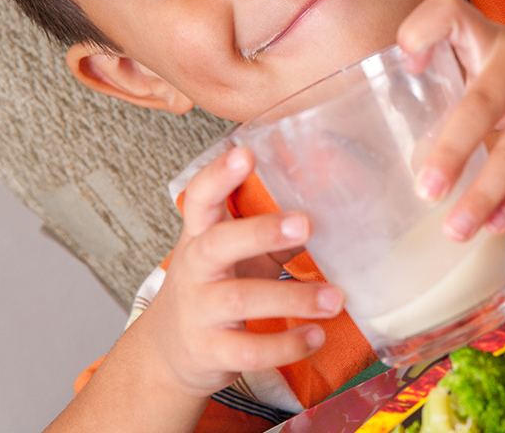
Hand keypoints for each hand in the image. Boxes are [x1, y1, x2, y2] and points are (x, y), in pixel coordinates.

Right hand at [141, 145, 343, 397]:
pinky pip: (248, 350)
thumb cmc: (217, 286)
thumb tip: (331, 202)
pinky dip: (285, 345)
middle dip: (260, 231)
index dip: (220, 174)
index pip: (202, 196)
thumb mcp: (238, 252)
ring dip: (292, 297)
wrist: (169, 351)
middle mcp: (195, 267)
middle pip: (218, 243)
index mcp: (202, 233)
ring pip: (240, 300)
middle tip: (304, 223)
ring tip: (334, 298)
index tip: (245, 153)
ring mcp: (199, 310)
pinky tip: (315, 336)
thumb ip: (274, 229)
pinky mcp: (210, 350)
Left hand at [397, 0, 504, 241]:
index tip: (407, 65)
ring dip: (484, 195)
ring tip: (455, 229)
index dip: (422, 31)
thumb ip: (467, 84)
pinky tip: (494, 224)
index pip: (450, 14)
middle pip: (482, 104)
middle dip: (452, 151)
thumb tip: (416, 148)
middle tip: (426, 191)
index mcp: (493, 38)